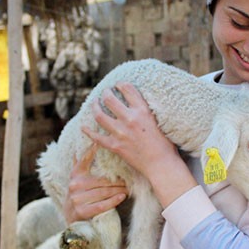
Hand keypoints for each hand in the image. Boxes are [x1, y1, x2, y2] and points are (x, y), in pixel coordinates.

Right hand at [62, 143, 127, 223]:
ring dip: (118, 190)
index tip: (101, 143)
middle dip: (117, 180)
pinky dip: (113, 201)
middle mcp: (74, 185)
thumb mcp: (77, 178)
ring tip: (128, 188)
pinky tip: (122, 197)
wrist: (70, 217)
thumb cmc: (79, 194)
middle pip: (102, 180)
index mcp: (75, 174)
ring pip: (103, 192)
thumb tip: (92, 144)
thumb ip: (83, 164)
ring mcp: (77, 199)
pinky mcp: (82, 211)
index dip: (92, 151)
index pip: (84, 160)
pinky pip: (101, 205)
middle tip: (129, 179)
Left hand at [84, 82, 194, 207]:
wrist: (161, 164)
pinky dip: (88, 131)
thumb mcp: (158, 121)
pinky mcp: (115, 146)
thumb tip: (136, 104)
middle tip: (105, 92)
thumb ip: (146, 111)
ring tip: (94, 103)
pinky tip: (83, 126)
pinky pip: (97, 137)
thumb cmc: (164, 144)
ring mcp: (121, 132)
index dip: (121, 84)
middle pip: (109, 99)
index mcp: (143, 111)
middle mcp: (130, 119)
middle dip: (105, 93)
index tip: (118, 84)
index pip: (128, 89)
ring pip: (100, 115)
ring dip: (94, 107)